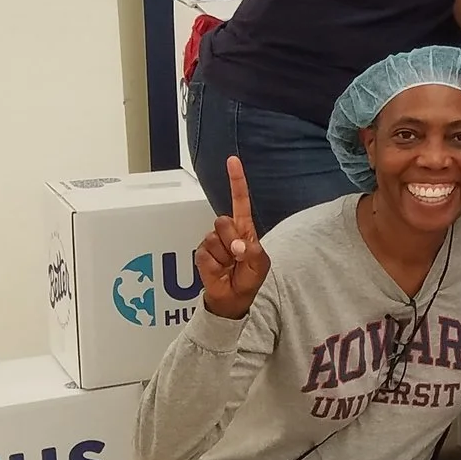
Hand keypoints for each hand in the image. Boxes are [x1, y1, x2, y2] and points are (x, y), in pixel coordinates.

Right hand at [194, 157, 269, 319]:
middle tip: (238, 257)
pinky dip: (214, 266)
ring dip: (224, 256)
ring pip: (213, 239)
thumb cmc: (248, 278)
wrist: (232, 299)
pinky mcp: (201, 255)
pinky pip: (205, 255)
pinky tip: (219, 271)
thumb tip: (237, 246)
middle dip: (231, 239)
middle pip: (222, 221)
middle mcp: (227, 232)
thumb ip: (252, 252)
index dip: (236, 181)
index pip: (240, 200)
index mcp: (244, 229)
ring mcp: (212, 243)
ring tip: (229, 266)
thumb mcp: (259, 265)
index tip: (233, 160)